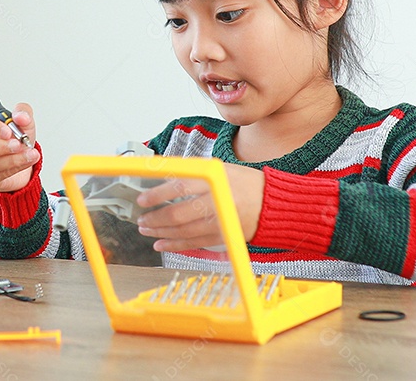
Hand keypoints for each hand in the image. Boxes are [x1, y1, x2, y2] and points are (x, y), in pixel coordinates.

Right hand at [0, 103, 39, 191]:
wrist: (22, 160)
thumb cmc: (15, 138)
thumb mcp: (23, 121)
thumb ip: (24, 112)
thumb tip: (21, 117)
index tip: (8, 130)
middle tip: (18, 144)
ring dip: (10, 159)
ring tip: (29, 154)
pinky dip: (15, 168)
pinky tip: (26, 162)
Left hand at [135, 163, 264, 250]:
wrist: (273, 204)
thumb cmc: (245, 184)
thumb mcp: (220, 170)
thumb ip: (194, 174)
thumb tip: (163, 179)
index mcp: (216, 181)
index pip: (180, 187)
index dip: (158, 195)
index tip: (143, 200)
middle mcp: (218, 202)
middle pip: (179, 214)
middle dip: (156, 219)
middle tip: (142, 219)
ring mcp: (220, 222)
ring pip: (184, 232)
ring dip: (161, 232)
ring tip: (147, 230)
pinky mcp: (223, 236)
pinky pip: (194, 243)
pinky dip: (175, 245)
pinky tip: (161, 244)